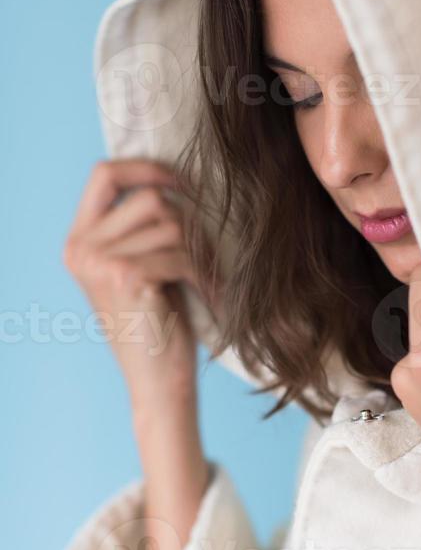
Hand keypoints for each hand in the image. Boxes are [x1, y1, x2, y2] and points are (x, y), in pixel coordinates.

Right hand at [63, 159, 199, 417]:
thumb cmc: (158, 326)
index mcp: (79, 241)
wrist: (158, 382)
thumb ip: (138, 227)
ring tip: (211, 279)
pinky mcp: (126, 276)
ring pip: (171, 224)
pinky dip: (206, 274)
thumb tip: (172, 178)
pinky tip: (213, 295)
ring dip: (202, 252)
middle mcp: (81, 248)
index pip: (104, 174)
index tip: (182, 182)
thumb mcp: (138, 268)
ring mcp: (99, 261)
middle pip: (149, 198)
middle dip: (189, 223)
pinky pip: (180, 252)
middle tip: (208, 253)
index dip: (146, 168)